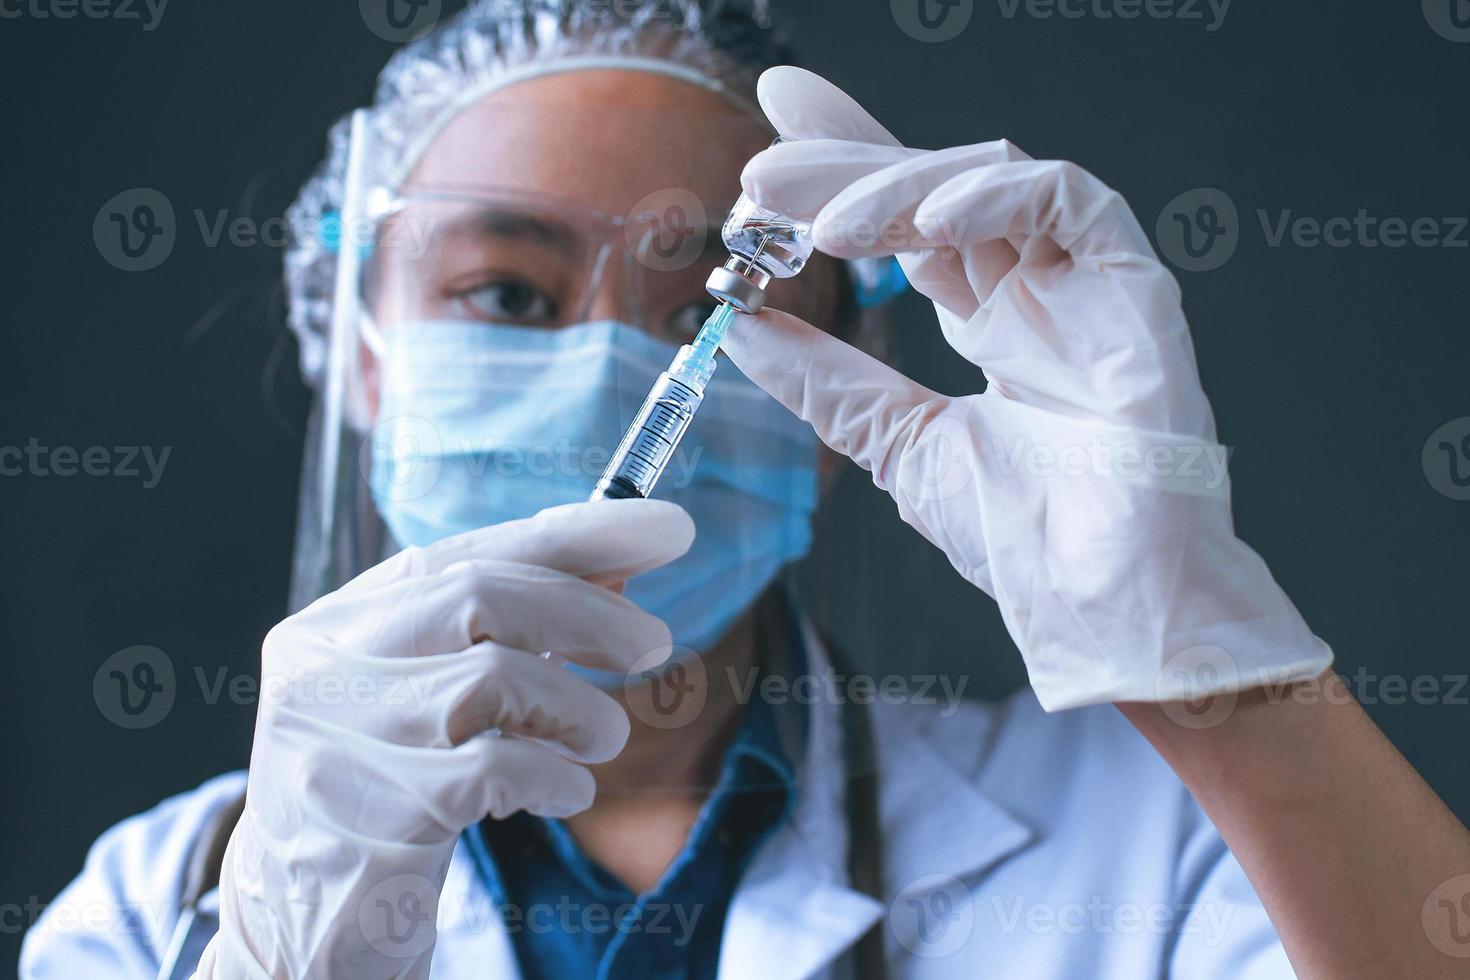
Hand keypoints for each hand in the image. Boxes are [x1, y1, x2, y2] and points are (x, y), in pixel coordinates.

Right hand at [194, 499, 691, 979]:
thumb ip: (509, 631)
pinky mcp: (367, 814)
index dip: (574, 535)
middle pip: (480, 596)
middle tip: (654, 642)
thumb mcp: (438, 698)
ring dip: (575, 706)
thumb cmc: (389, 792)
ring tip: (602, 736)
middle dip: (588, 613)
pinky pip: (492, 770)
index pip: (467, 551)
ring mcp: (335, 738)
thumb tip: (617, 565)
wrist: (311, 921)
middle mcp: (320, 666)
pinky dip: (554, 774)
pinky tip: (565, 791)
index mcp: (337, 623)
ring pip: (491, 677)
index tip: (665, 526)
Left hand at [724, 67, 1330, 709]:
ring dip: (898, 186)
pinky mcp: (1133, 287)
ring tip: (821, 227)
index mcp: (992, 323)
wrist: (1101, 604)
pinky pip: (1070, 201)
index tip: (767, 157)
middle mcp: (1036, 291)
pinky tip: (924, 225)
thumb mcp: (898, 443)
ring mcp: (1085, 285)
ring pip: (991, 180)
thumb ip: (828, 381)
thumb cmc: (1025, 540)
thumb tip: (742, 327)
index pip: (909, 223)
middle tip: (763, 178)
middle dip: (848, 166)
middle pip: (936, 192)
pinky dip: (993, 197)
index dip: (844, 175)